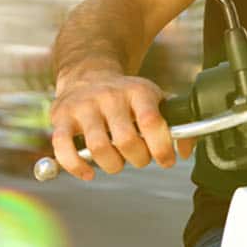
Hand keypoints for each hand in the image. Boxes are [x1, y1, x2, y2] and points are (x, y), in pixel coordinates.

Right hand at [49, 72, 189, 180]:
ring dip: (113, 165)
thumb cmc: (127, 96)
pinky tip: (89, 172)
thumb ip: (175, 124)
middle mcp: (110, 96)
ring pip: (98, 148)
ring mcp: (84, 106)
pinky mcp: (60, 117)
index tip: (166, 160)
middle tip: (140, 158)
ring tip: (118, 162)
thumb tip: (186, 152)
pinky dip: (76, 167)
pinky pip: (63, 148)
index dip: (162, 148)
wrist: (89, 73)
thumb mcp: (154, 99)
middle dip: (139, 159)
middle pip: (126, 140)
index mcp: (138, 91)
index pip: (151, 122)